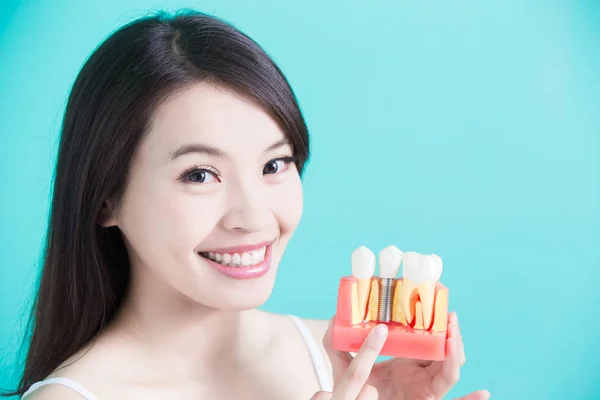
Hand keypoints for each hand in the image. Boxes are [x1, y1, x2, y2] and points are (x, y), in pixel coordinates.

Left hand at [322, 312, 489, 399]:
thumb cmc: (356, 394)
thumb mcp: (346, 367)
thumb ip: (337, 346)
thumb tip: (336, 318)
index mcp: (407, 356)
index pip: (425, 334)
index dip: (431, 316)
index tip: (432, 294)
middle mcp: (421, 369)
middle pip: (444, 346)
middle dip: (450, 328)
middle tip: (447, 310)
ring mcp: (427, 386)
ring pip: (451, 368)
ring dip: (457, 351)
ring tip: (454, 333)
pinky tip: (484, 394)